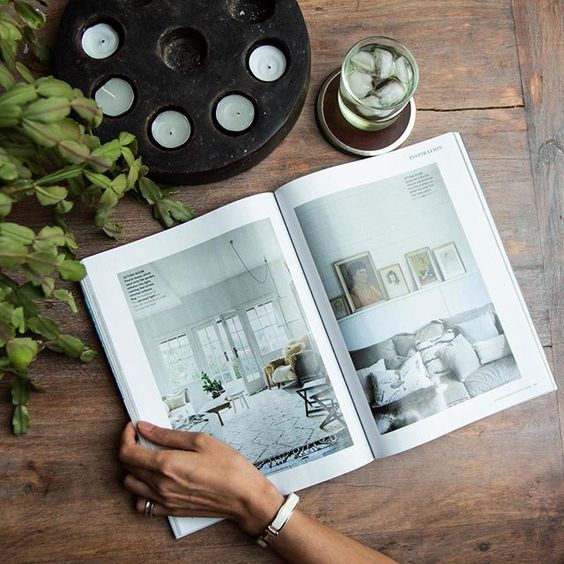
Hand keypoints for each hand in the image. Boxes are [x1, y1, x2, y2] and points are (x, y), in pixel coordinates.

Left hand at [119, 421, 283, 534]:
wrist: (244, 497)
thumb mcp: (201, 440)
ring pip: (131, 485)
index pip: (128, 452)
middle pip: (128, 467)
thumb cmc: (229, 467)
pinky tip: (153, 480)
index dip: (125, 437)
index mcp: (166, 465)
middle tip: (143, 437)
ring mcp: (164, 500)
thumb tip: (146, 428)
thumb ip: (168, 435)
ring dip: (134, 469)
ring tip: (149, 457)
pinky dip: (141, 491)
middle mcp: (160, 485)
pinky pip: (143, 504)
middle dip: (130, 448)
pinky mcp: (171, 510)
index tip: (133, 428)